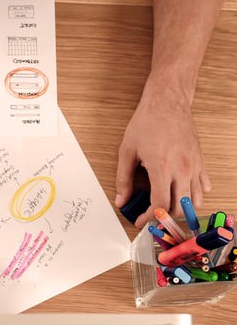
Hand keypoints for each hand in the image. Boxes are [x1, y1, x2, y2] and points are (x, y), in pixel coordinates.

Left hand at [115, 87, 210, 226]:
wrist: (167, 103)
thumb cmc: (147, 123)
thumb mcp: (127, 151)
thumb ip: (123, 179)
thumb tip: (121, 200)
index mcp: (162, 168)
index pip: (160, 205)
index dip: (149, 218)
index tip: (140, 221)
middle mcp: (182, 170)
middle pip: (179, 208)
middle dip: (164, 218)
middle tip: (151, 217)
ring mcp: (194, 166)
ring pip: (195, 201)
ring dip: (181, 209)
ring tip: (166, 208)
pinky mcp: (201, 161)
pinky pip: (203, 186)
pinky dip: (194, 195)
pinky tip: (181, 193)